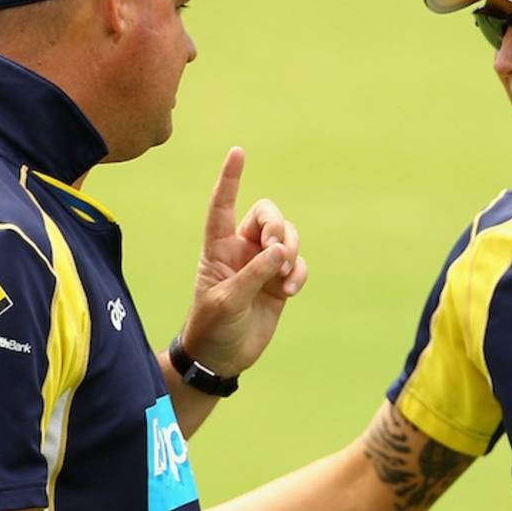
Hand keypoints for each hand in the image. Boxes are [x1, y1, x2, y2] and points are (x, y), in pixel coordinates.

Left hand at [179, 147, 307, 376]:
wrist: (222, 357)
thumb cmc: (213, 327)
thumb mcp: (228, 300)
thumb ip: (254, 273)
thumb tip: (281, 250)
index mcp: (218, 247)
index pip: (222, 205)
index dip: (230, 179)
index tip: (238, 153)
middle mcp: (241, 249)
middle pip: (267, 215)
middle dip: (277, 228)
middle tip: (276, 252)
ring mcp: (262, 265)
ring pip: (287, 237)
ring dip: (291, 252)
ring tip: (283, 277)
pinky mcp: (279, 282)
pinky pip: (298, 263)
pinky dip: (298, 272)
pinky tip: (289, 290)